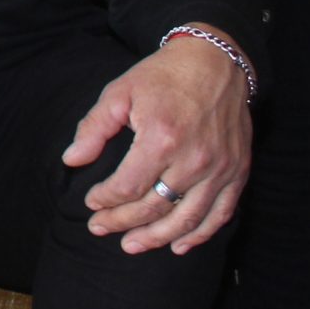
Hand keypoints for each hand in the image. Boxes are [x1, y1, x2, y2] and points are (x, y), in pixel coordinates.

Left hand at [65, 33, 250, 253]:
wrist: (215, 62)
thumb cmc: (161, 76)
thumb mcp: (119, 93)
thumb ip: (93, 128)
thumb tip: (71, 160)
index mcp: (161, 138)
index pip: (127, 186)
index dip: (105, 199)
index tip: (90, 203)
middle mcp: (194, 159)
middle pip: (154, 207)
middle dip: (122, 222)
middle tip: (100, 229)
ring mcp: (220, 169)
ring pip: (186, 219)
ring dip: (157, 238)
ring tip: (131, 245)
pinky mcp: (238, 172)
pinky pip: (220, 214)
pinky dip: (199, 235)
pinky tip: (178, 245)